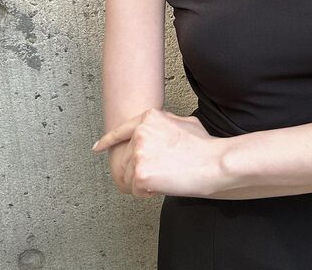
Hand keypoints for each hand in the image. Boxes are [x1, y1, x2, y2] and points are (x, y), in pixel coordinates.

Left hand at [91, 108, 223, 198]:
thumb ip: (164, 125)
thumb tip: (159, 131)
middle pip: (127, 160)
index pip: (121, 130)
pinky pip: (135, 190)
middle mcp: (140, 132)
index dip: (108, 141)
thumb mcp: (183, 123)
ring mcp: (138, 153)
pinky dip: (147, 193)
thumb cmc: (204, 146)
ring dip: (144, 182)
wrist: (213, 163)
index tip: (97, 147)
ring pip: (129, 177)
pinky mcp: (140, 174)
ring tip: (167, 175)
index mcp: (149, 118)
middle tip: (165, 169)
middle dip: (140, 169)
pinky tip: (164, 184)